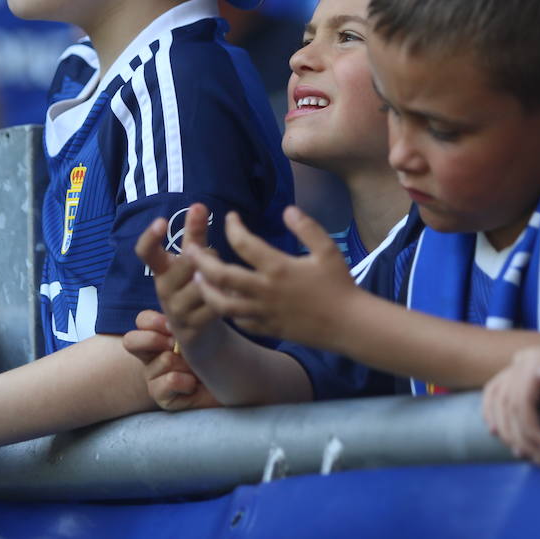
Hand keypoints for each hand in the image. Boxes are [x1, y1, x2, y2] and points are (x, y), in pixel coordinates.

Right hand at [121, 310, 219, 411]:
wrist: (230, 384)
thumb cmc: (215, 354)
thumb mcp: (201, 333)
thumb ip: (185, 323)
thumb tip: (174, 323)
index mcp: (157, 337)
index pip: (142, 321)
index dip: (153, 321)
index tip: (172, 326)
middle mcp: (151, 356)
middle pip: (131, 341)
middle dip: (153, 339)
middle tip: (174, 344)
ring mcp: (153, 378)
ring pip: (164, 360)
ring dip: (185, 363)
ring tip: (195, 369)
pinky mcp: (161, 397)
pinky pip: (170, 381)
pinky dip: (186, 381)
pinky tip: (194, 384)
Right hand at [133, 204, 218, 350]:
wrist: (198, 333)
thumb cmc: (193, 287)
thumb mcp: (191, 261)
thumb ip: (194, 234)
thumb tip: (198, 204)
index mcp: (160, 271)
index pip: (146, 252)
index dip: (150, 237)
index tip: (162, 221)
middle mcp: (163, 289)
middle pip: (186, 263)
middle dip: (206, 255)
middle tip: (214, 256)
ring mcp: (176, 310)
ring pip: (202, 284)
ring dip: (218, 276)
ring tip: (225, 277)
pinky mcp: (192, 327)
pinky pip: (214, 304)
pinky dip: (227, 296)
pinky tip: (233, 293)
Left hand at [190, 206, 354, 346]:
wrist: (348, 324)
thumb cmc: (339, 283)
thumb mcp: (327, 249)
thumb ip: (306, 227)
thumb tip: (287, 210)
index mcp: (278, 267)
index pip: (243, 243)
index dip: (232, 226)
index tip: (229, 217)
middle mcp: (265, 290)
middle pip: (220, 275)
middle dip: (201, 260)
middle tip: (191, 248)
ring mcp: (263, 312)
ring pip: (221, 304)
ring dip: (206, 289)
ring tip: (198, 277)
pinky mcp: (266, 328)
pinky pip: (238, 320)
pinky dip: (226, 309)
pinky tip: (223, 299)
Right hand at [482, 338, 539, 465]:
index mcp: (538, 359)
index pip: (521, 400)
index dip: (530, 430)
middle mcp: (521, 361)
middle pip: (508, 405)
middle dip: (521, 437)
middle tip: (539, 460)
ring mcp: (515, 366)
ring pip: (498, 402)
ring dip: (507, 432)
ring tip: (523, 454)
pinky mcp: (512, 373)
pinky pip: (491, 392)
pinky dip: (490, 413)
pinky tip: (495, 432)